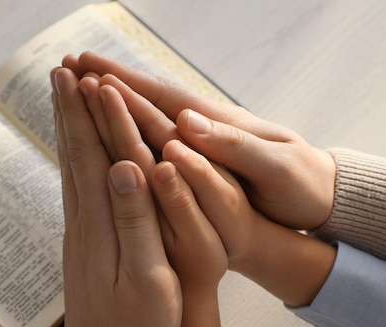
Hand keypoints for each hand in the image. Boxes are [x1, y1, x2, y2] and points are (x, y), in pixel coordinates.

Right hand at [75, 70, 334, 306]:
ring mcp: (199, 148)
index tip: (85, 67)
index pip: (163, 96)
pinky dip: (130, 138)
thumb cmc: (301, 184)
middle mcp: (203, 130)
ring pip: (146, 123)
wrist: (319, 201)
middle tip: (67, 68)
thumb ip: (232, 146)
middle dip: (107, 84)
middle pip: (147, 101)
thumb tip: (184, 123)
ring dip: (111, 108)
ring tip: (77, 93)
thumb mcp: (275, 166)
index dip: (123, 82)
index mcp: (218, 124)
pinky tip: (110, 137)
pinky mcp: (199, 167)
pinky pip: (156, 149)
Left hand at [76, 72, 230, 326]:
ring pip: (70, 174)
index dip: (89, 117)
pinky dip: (71, 165)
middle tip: (61, 73)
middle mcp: (84, 227)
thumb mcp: (150, 278)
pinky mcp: (82, 249)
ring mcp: (79, 238)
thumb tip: (124, 168)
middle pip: (74, 158)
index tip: (84, 78)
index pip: (95, 159)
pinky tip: (72, 158)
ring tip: (61, 103)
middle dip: (69, 113)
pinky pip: (73, 194)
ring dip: (66, 134)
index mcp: (103, 228)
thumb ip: (137, 222)